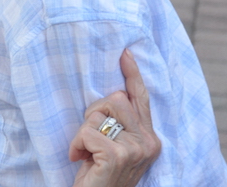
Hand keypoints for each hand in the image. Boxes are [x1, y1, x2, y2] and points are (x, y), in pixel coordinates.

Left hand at [69, 49, 160, 186]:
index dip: (132, 74)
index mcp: (149, 138)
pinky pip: (87, 132)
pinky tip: (79, 159)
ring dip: (84, 130)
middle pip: (115, 98)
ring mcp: (135, 149)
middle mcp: (148, 142)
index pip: (141, 98)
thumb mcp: (114, 146)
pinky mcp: (118, 155)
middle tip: (89, 137)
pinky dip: (77, 144)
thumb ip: (118, 124)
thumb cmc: (100, 173)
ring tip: (86, 150)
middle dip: (94, 112)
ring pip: (99, 114)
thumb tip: (112, 93)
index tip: (125, 53)